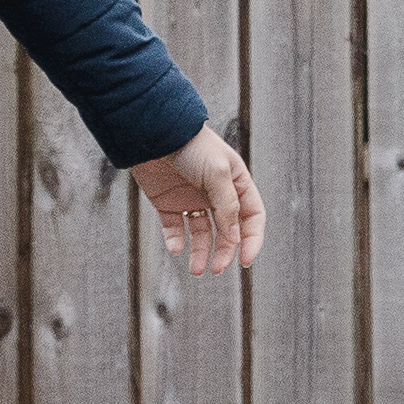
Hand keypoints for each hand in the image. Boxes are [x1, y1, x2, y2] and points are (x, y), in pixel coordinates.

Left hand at [131, 127, 265, 276]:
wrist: (152, 133)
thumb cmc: (191, 146)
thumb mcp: (217, 173)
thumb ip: (228, 206)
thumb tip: (235, 238)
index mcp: (236, 183)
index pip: (252, 217)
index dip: (252, 240)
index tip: (245, 261)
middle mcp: (216, 194)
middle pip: (227, 231)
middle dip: (224, 251)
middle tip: (217, 269)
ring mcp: (192, 199)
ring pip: (201, 234)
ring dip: (200, 252)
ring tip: (196, 270)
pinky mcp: (167, 203)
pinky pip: (174, 227)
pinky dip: (176, 240)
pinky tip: (176, 247)